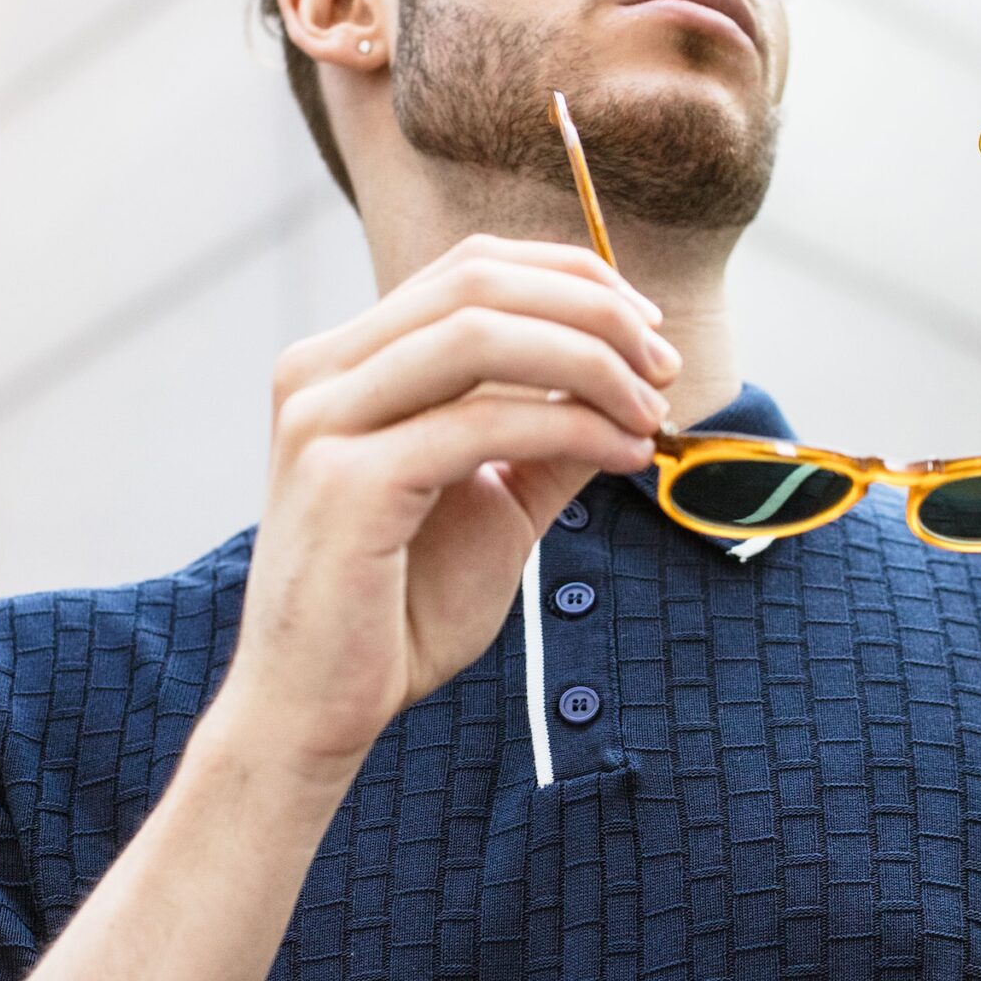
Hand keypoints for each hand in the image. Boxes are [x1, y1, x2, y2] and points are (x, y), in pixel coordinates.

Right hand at [208, 236, 679, 798]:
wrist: (316, 711)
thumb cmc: (396, 612)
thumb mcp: (496, 502)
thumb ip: (550, 436)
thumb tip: (636, 379)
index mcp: (344, 363)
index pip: (470, 269)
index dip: (572, 279)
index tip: (647, 327)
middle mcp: (320, 373)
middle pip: (478, 283)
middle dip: (593, 312)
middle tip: (664, 363)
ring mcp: (324, 420)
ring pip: (481, 334)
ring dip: (590, 359)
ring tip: (649, 407)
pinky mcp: (347, 481)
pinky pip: (483, 424)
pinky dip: (571, 424)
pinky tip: (622, 453)